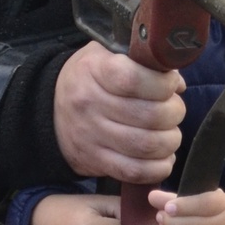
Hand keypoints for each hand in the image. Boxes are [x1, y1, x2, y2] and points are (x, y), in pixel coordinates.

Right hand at [53, 43, 184, 182]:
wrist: (48, 110)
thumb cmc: (88, 77)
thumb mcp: (106, 54)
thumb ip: (142, 61)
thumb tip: (177, 83)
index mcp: (94, 71)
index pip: (134, 79)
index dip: (162, 84)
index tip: (171, 84)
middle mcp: (90, 104)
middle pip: (148, 115)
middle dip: (174, 113)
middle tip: (175, 110)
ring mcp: (91, 136)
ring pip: (145, 146)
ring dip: (170, 141)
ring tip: (171, 133)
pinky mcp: (94, 162)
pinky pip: (133, 171)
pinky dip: (157, 168)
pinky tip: (164, 157)